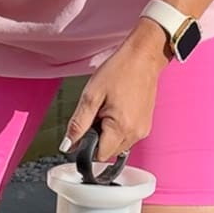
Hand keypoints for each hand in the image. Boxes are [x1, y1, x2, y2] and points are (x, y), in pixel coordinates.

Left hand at [62, 19, 169, 161]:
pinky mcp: (146, 126)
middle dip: (98, 138)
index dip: (87, 145)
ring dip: (108, 134)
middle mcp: (135, 134)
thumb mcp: (91, 96)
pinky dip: (118, 129)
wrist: (143, 57)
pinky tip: (118, 110)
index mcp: (121, 128)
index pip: (98, 156)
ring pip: (117, 146)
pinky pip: (126, 137)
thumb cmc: (119, 70)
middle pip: (108, 152)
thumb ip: (78, 124)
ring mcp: (143, 131)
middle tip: (98, 112)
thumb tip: (67, 145)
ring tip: (109, 108)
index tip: (85, 128)